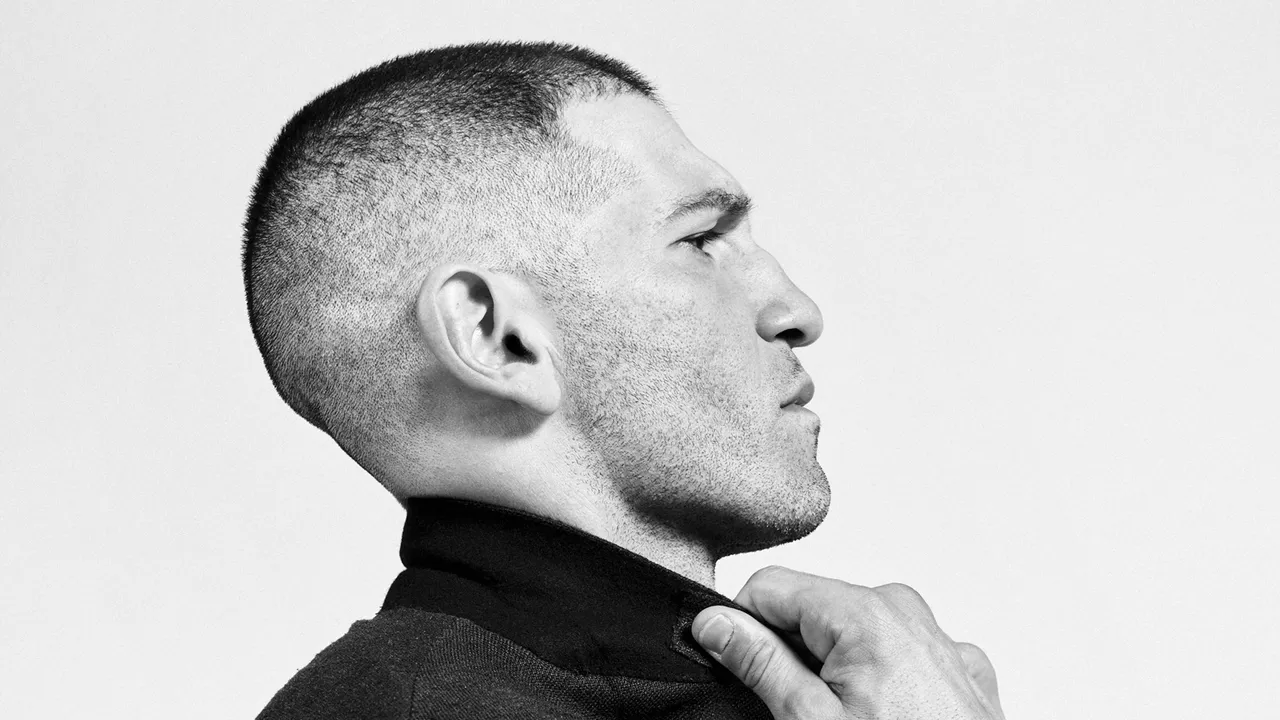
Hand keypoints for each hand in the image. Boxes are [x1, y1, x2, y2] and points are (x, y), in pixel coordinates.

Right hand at [693, 566, 1002, 719]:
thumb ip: (759, 662)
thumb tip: (716, 623)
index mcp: (866, 612)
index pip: (769, 587)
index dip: (741, 626)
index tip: (735, 666)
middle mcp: (905, 612)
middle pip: (812, 611)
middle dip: (792, 655)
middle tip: (798, 713)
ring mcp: (937, 641)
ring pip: (854, 636)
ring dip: (835, 673)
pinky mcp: (957, 670)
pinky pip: (896, 657)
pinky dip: (879, 685)